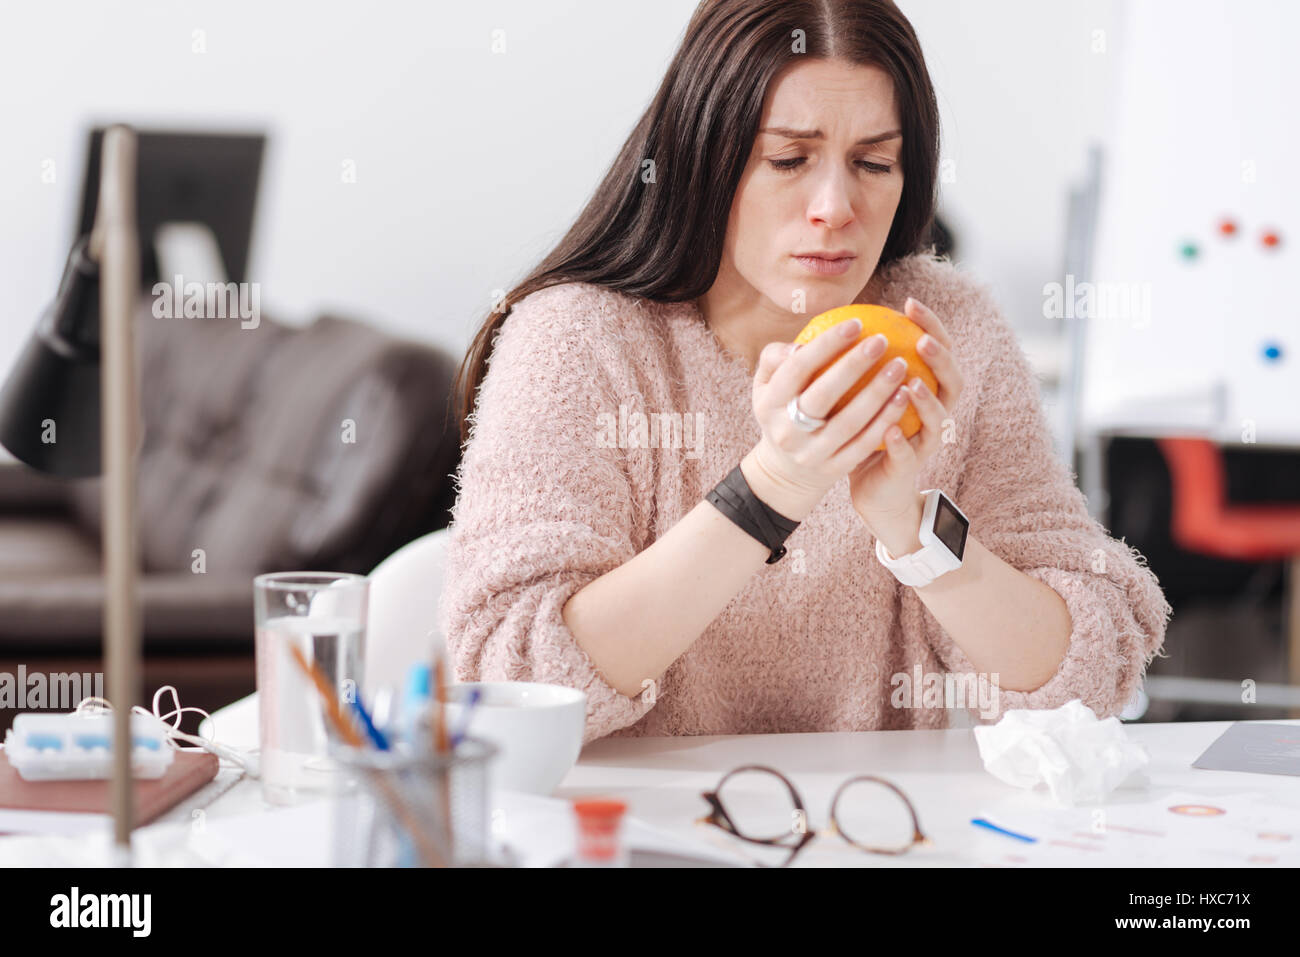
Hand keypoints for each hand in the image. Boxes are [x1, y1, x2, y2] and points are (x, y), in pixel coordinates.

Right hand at [744, 307, 918, 521]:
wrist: (786, 470)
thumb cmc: (782, 410)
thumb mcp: (765, 385)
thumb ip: (775, 358)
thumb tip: (800, 344)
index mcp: (769, 404)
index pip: (797, 368)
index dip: (826, 345)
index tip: (856, 323)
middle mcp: (787, 431)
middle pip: (822, 396)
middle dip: (853, 366)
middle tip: (882, 340)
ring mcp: (811, 453)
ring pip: (848, 423)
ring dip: (877, 394)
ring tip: (900, 366)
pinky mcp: (833, 469)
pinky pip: (863, 445)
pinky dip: (884, 422)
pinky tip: (904, 398)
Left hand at [848, 297, 963, 549]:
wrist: (872, 489)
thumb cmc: (864, 433)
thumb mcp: (860, 397)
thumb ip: (855, 366)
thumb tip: (827, 325)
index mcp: (925, 392)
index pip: (937, 352)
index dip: (930, 326)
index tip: (909, 303)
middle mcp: (934, 415)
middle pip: (952, 381)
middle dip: (941, 359)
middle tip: (922, 340)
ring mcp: (925, 443)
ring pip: (939, 419)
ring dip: (927, 400)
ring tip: (911, 383)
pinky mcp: (909, 470)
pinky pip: (909, 454)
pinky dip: (902, 442)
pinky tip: (890, 429)